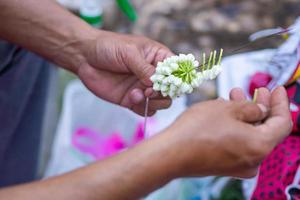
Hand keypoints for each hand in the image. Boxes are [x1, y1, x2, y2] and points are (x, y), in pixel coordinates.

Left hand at [77, 31, 173, 115]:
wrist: (84, 57)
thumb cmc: (108, 47)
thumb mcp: (129, 52)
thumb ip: (144, 68)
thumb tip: (156, 83)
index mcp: (157, 58)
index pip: (176, 70)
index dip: (177, 79)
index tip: (168, 84)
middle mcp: (153, 74)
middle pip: (171, 90)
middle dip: (163, 93)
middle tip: (149, 91)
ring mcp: (143, 88)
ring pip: (161, 102)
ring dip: (153, 102)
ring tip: (137, 94)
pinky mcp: (132, 99)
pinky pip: (145, 109)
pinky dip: (142, 108)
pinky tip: (130, 98)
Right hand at [163, 87, 291, 177]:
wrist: (171, 154)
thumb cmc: (195, 131)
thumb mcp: (227, 109)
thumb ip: (250, 108)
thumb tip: (260, 110)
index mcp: (260, 146)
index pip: (282, 122)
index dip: (281, 103)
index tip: (278, 89)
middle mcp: (253, 160)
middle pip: (266, 130)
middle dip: (261, 107)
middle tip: (256, 90)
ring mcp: (239, 166)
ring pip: (250, 136)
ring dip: (245, 115)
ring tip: (233, 96)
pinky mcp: (225, 166)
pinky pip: (239, 144)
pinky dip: (236, 128)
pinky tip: (225, 113)